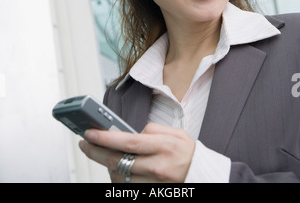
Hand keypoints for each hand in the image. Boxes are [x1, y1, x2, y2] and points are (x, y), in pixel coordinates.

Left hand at [79, 123, 194, 182]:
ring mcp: (153, 183)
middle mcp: (157, 167)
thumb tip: (133, 132)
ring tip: (101, 153)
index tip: (90, 132)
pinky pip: (126, 187)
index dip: (106, 138)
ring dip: (106, 165)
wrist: (202, 176)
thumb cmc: (188, 153)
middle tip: (84, 143)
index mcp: (163, 147)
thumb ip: (153, 129)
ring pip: (119, 176)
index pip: (129, 142)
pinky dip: (117, 177)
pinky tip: (114, 168)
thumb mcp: (176, 133)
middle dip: (96, 152)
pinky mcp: (150, 192)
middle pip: (118, 161)